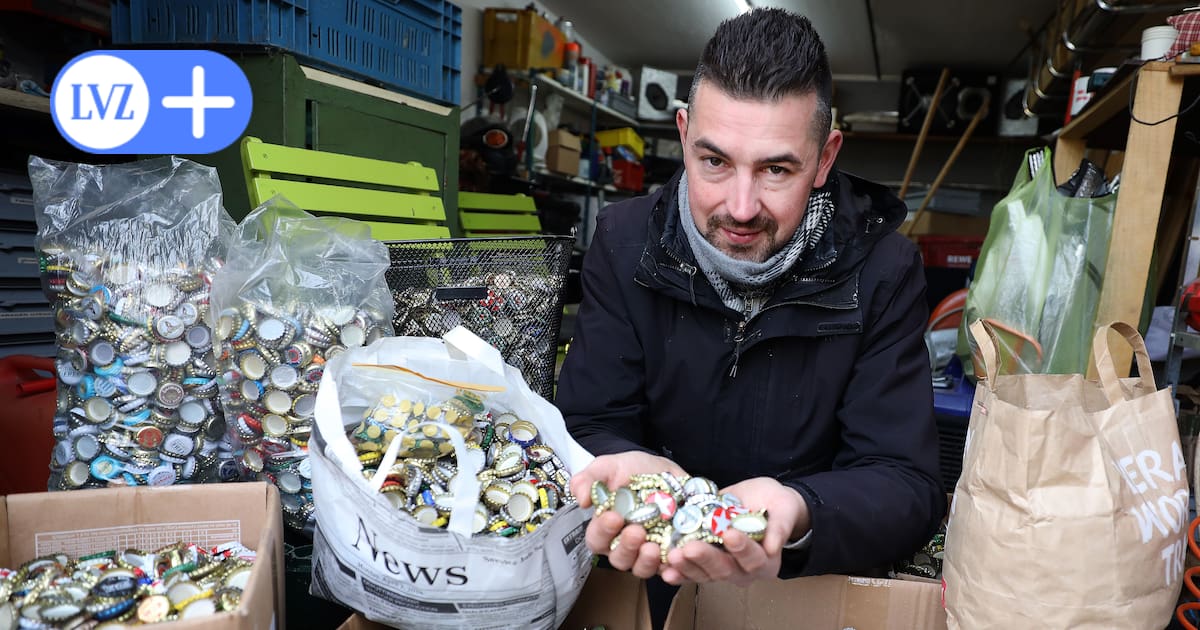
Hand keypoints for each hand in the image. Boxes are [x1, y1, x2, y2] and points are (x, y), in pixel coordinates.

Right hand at [571, 452, 686, 578]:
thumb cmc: (633, 471)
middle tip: (636, 531)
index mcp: (606, 527)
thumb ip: (588, 480)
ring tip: (653, 547)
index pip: (597, 539)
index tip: (613, 516)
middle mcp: (625, 543)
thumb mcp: (608, 467)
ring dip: (646, 561)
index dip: (603, 532)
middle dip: (626, 547)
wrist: (666, 470)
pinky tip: (674, 560)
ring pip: (642, 568)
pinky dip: (672, 569)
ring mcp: (648, 550)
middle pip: (619, 559)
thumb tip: (582, 500)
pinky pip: (671, 568)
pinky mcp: (671, 553)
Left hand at [660, 477, 809, 586]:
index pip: (754, 559)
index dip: (742, 549)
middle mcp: (743, 571)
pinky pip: (689, 571)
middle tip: (690, 547)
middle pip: (724, 570)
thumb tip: (773, 547)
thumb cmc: (776, 505)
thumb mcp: (784, 508)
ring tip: (672, 556)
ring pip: (703, 573)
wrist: (761, 503)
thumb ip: (779, 526)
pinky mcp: (703, 562)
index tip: (730, 534)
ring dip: (686, 566)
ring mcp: (721, 568)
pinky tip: (663, 567)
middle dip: (706, 558)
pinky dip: (676, 570)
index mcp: (766, 562)